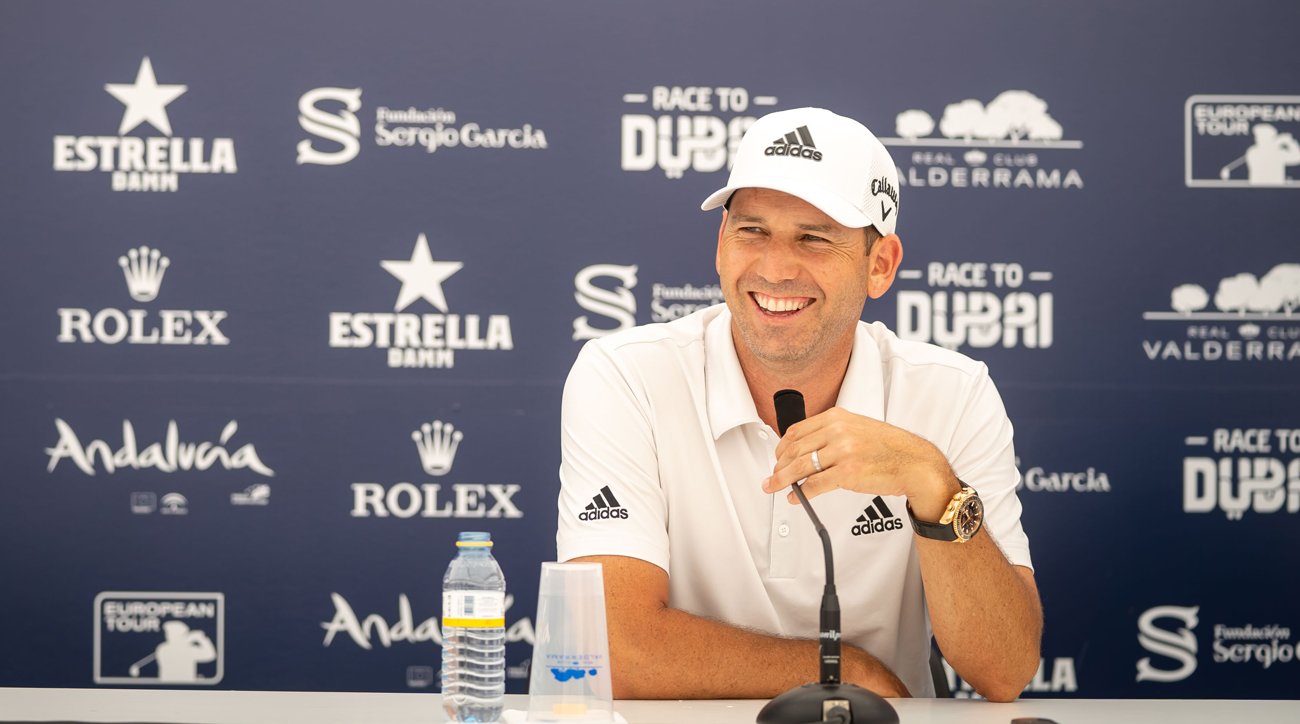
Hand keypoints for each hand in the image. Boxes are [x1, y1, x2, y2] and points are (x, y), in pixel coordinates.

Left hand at [761, 407, 954, 513]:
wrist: (915, 462)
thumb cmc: (889, 448)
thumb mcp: (858, 427)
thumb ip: (833, 432)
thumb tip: (806, 448)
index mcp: (837, 417)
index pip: (797, 431)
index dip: (782, 447)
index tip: (777, 457)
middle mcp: (838, 431)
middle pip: (795, 450)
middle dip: (779, 466)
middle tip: (772, 476)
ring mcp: (842, 452)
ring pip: (800, 467)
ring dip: (782, 479)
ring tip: (774, 486)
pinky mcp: (847, 473)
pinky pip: (814, 485)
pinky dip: (800, 493)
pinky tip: (795, 496)